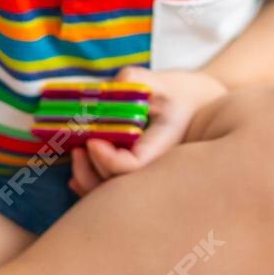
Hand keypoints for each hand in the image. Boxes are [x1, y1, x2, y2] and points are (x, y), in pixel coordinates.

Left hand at [67, 66, 228, 197]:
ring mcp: (144, 176)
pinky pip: (110, 190)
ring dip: (88, 178)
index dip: (107, 157)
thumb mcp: (163, 82)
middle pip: (117, 187)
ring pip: (111, 194)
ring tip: (76, 153)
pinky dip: (91, 184)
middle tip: (78, 147)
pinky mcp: (134, 175)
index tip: (92, 139)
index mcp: (162, 149)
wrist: (198, 108)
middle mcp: (153, 170)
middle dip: (91, 170)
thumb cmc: (181, 95)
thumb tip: (111, 86)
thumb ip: (137, 80)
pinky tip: (75, 178)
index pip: (131, 166)